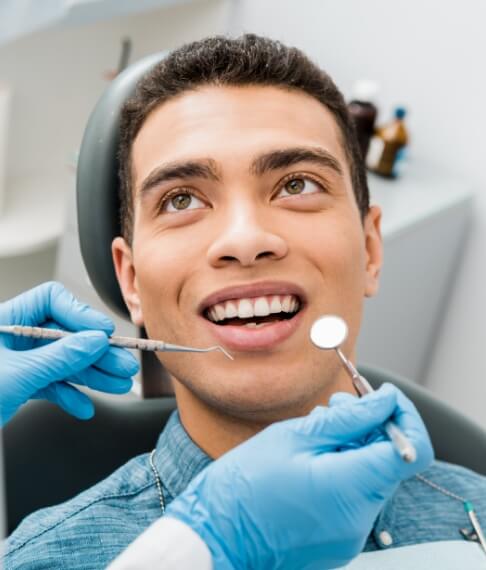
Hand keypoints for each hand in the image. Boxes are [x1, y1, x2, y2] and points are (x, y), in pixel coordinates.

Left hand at [0, 282, 138, 424]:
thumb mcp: (17, 374)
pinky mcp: (19, 385)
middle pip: (65, 335)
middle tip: (121, 364)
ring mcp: (17, 362)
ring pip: (63, 361)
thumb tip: (95, 341)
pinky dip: (69, 396)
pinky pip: (51, 384)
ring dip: (91, 375)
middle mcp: (13, 338)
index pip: (52, 301)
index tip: (102, 333)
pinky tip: (83, 406)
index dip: (80, 314)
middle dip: (95, 352)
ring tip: (116, 384)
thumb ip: (60, 357)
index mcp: (6, 321)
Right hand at [166, 384, 433, 569]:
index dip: (402, 415)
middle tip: (336, 406)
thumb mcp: (293, 436)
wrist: (215, 536)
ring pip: (371, 475)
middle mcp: (360, 518)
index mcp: (350, 489)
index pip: (411, 449)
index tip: (382, 396)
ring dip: (354, 446)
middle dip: (370, 426)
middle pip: (390, 460)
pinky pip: (355, 495)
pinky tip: (312, 457)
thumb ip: (348, 418)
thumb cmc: (244, 486)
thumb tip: (385, 400)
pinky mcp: (339, 539)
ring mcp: (350, 533)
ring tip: (316, 431)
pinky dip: (343, 469)